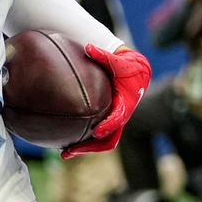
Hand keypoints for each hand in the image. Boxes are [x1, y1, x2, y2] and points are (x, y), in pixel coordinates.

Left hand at [64, 43, 150, 157]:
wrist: (136, 73)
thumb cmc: (126, 66)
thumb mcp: (117, 61)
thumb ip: (103, 56)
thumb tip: (88, 48)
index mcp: (125, 104)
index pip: (118, 119)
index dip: (108, 126)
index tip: (96, 132)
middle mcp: (120, 117)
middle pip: (108, 140)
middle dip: (90, 147)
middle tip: (69, 151)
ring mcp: (114, 122)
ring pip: (102, 142)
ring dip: (85, 149)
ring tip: (64, 153)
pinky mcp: (108, 122)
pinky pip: (97, 136)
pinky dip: (84, 141)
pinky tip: (66, 141)